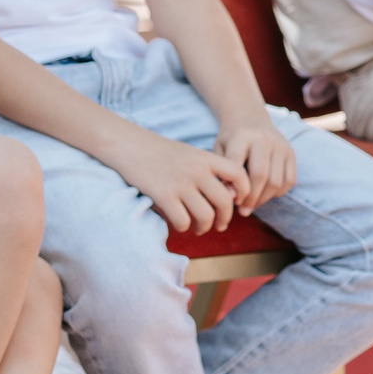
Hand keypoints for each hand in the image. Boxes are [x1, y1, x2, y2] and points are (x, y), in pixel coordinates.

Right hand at [111, 130, 248, 234]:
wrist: (128, 144)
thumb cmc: (157, 151)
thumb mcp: (188, 154)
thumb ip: (206, 169)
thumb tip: (225, 195)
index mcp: (205, 158)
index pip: (238, 175)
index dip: (244, 191)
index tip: (236, 201)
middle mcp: (197, 170)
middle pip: (225, 202)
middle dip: (225, 219)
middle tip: (220, 225)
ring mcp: (180, 183)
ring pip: (206, 216)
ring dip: (204, 227)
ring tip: (199, 228)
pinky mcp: (163, 195)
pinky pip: (183, 221)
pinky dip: (183, 227)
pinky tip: (179, 224)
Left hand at [215, 120, 296, 211]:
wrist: (249, 118)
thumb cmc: (230, 140)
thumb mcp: (219, 150)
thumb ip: (222, 172)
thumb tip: (230, 197)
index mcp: (241, 137)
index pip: (238, 167)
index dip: (235, 189)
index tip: (229, 201)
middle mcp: (263, 139)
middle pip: (260, 176)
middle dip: (251, 198)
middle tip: (242, 210)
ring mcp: (280, 145)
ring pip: (276, 182)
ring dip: (264, 199)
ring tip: (252, 205)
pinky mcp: (291, 153)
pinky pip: (289, 181)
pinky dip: (278, 193)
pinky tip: (265, 195)